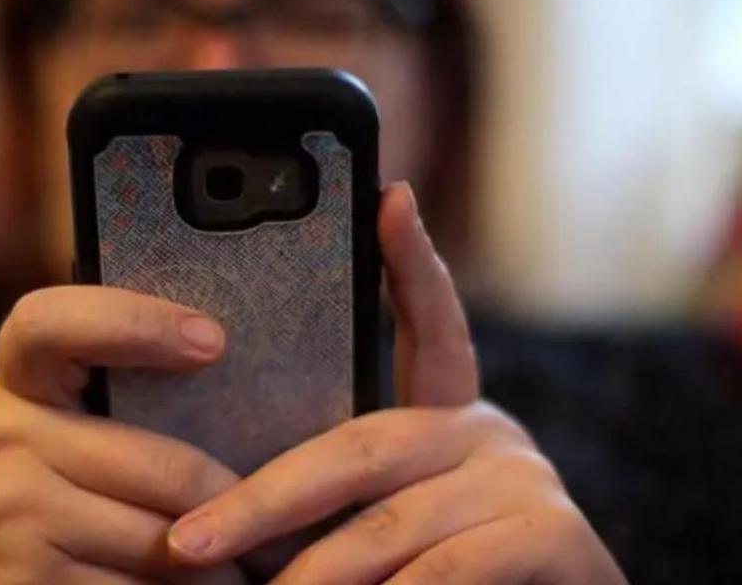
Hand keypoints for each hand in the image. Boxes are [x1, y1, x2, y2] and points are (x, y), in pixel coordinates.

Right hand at [0, 287, 246, 584]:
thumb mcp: (28, 431)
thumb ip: (98, 404)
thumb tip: (225, 379)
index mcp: (15, 386)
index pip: (59, 322)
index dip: (137, 320)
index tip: (213, 340)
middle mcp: (6, 442)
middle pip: (170, 469)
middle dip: (242, 506)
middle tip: (290, 520)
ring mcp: (13, 518)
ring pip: (170, 544)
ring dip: (226, 566)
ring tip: (257, 565)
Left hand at [165, 182, 626, 583]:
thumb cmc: (450, 582)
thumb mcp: (386, 523)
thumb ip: (335, 497)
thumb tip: (214, 508)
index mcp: (446, 416)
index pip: (428, 326)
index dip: (410, 263)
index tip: (391, 196)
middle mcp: (487, 432)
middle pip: (360, 446)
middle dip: (263, 502)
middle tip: (187, 543)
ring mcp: (524, 480)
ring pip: (391, 523)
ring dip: (315, 575)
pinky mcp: (554, 535)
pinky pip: (449, 571)